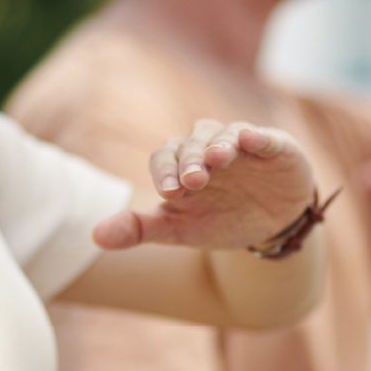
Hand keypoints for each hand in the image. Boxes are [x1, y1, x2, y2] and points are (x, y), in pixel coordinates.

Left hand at [93, 120, 316, 251]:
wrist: (270, 227)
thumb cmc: (220, 221)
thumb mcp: (180, 230)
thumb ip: (140, 229)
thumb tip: (95, 236)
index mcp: (182, 165)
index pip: (164, 158)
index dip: (165, 171)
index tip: (169, 192)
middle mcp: (209, 148)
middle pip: (193, 143)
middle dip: (191, 159)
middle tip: (193, 180)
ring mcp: (243, 146)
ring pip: (225, 134)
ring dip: (220, 144)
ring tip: (218, 158)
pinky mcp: (276, 147)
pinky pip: (266, 137)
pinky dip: (259, 137)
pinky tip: (252, 141)